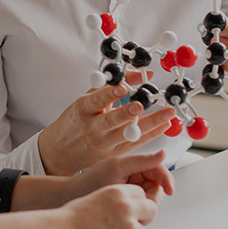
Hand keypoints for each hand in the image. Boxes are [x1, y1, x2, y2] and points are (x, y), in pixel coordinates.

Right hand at [38, 76, 176, 175]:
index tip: (123, 87)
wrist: (60, 152)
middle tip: (141, 105)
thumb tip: (139, 74)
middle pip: (112, 120)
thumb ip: (110, 85)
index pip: (97, 100)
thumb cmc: (74, 121)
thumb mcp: (85, 100)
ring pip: (128, 135)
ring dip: (150, 124)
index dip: (110, 94)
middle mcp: (93, 128)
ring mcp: (104, 144)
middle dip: (128, 112)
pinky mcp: (113, 155)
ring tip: (167, 115)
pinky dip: (151, 134)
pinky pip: (135, 144)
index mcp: (83, 110)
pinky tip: (164, 125)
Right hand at [57, 184, 158, 228]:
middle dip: (143, 216)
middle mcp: (126, 207)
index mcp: (118, 192)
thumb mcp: (98, 197)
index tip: (131, 208)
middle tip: (130, 222)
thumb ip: (117, 200)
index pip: (141, 193)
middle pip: (151, 208)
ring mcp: (129, 226)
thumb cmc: (72, 218)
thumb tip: (129, 205)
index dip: (136, 202)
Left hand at [69, 150, 174, 202]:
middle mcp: (135, 176)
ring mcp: (131, 190)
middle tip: (138, 201)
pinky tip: (123, 212)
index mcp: (134, 164)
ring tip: (125, 206)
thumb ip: (141, 161)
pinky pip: (140, 208)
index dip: (166, 179)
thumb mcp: (117, 168)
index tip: (170, 189)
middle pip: (157, 187)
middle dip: (151, 196)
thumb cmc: (91, 179)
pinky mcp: (127, 203)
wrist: (73, 197)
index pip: (158, 170)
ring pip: (150, 200)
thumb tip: (163, 153)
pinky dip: (137, 213)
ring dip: (143, 206)